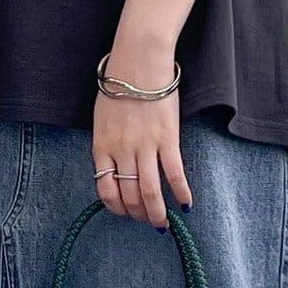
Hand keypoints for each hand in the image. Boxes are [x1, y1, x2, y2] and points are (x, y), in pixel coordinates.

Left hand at [92, 43, 193, 228]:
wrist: (138, 63)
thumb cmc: (119, 87)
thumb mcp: (102, 119)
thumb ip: (107, 145)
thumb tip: (114, 168)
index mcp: (102, 147)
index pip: (105, 189)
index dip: (115, 207)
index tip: (125, 212)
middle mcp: (121, 152)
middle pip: (129, 195)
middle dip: (138, 215)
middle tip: (148, 222)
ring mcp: (145, 146)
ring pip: (150, 192)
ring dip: (157, 213)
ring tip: (163, 224)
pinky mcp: (168, 139)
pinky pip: (175, 173)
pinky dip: (181, 192)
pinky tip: (186, 204)